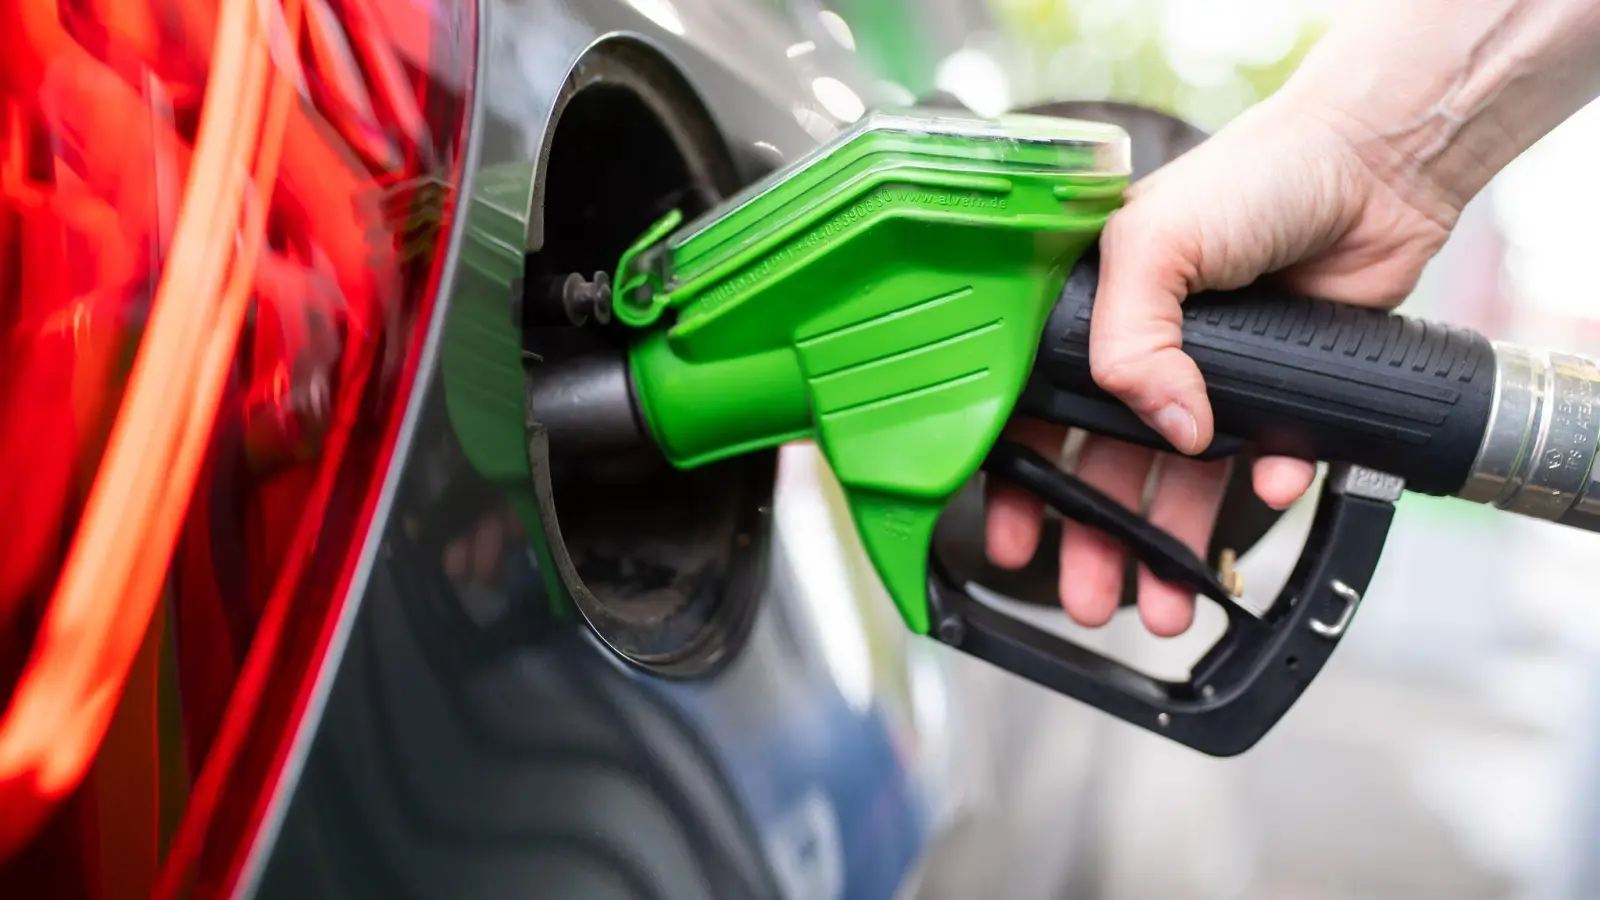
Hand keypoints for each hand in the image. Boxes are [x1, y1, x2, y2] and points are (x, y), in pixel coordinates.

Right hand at [984, 89, 1457, 636]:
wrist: (1373, 169)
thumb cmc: (1254, 175)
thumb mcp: (1154, 242)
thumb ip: (1129, 342)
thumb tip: (1167, 431)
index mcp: (1085, 313)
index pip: (1033, 412)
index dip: (1020, 481)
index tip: (1014, 540)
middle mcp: (1142, 351)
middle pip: (1100, 468)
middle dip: (1094, 540)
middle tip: (1092, 599)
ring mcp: (1209, 375)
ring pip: (1177, 484)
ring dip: (1169, 545)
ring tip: (1168, 601)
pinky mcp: (1276, 392)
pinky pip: (1262, 463)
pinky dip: (1265, 487)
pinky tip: (1269, 492)